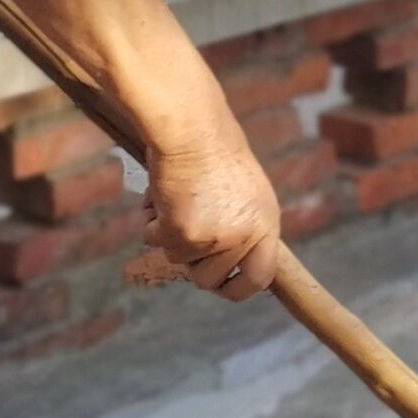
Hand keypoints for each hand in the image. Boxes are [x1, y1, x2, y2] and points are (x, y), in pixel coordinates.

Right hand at [130, 132, 283, 300]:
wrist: (193, 129)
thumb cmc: (215, 151)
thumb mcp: (247, 192)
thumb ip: (244, 227)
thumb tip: (232, 261)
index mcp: (266, 224)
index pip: (260, 278)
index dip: (237, 288)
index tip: (221, 286)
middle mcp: (245, 236)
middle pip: (209, 279)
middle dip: (191, 261)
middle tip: (183, 233)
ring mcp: (215, 238)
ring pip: (178, 260)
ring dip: (168, 233)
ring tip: (174, 199)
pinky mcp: (183, 233)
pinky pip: (155, 241)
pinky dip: (150, 221)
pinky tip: (159, 195)